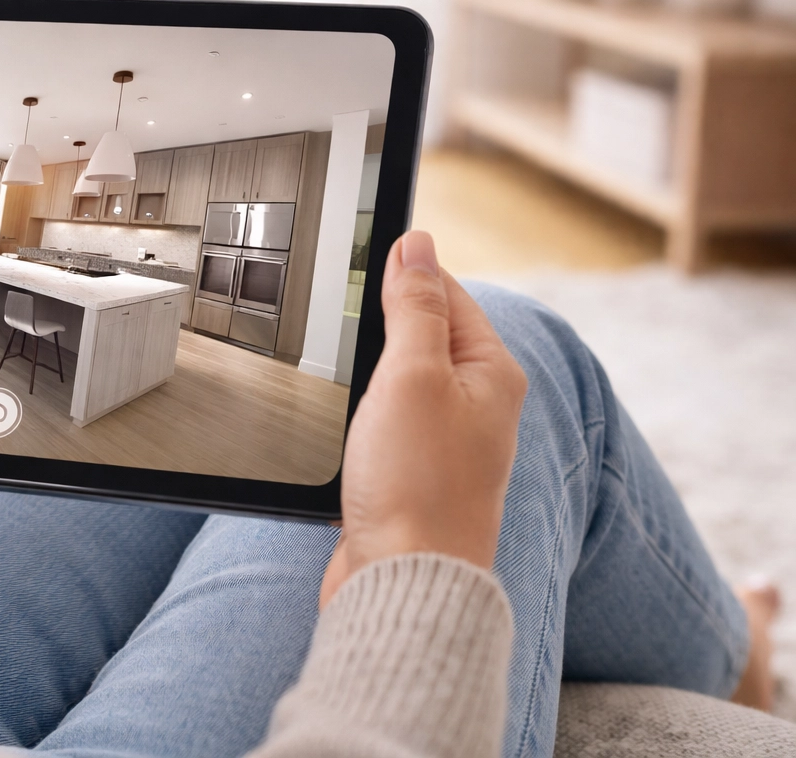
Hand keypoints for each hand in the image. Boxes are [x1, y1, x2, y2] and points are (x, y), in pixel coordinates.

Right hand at [320, 231, 527, 606]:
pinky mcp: (415, 477)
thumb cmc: (416, 487)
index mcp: (492, 373)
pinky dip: (361, 412)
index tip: (358, 254)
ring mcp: (447, 444)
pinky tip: (338, 416)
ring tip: (334, 361)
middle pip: (426, 334)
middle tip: (337, 308)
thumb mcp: (412, 374)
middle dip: (381, 320)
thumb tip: (417, 244)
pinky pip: (387, 423)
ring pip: (402, 380)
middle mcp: (478, 406)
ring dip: (367, 369)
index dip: (402, 270)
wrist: (402, 583)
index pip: (448, 292)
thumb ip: (414, 307)